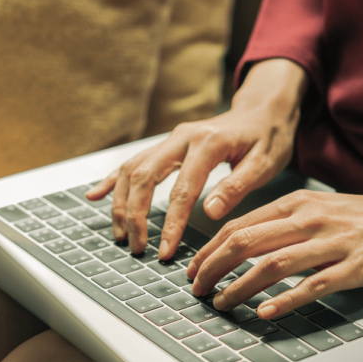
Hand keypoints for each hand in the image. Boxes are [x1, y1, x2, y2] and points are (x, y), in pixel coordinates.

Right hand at [86, 59, 308, 257]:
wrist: (263, 110)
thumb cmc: (268, 138)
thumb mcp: (265, 163)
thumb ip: (237, 187)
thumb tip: (211, 212)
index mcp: (208, 143)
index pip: (182, 189)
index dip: (170, 223)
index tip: (165, 251)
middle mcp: (182, 137)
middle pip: (145, 176)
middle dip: (135, 215)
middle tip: (136, 247)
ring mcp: (170, 139)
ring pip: (133, 169)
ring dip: (122, 203)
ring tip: (121, 235)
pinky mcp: (165, 144)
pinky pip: (132, 161)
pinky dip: (112, 179)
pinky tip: (95, 196)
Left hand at [186, 174, 362, 318]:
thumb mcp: (319, 206)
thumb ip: (284, 220)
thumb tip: (245, 240)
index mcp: (296, 203)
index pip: (239, 225)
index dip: (209, 249)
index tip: (194, 267)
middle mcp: (308, 219)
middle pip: (244, 243)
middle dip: (212, 268)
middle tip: (198, 289)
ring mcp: (330, 244)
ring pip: (270, 265)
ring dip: (238, 288)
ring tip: (221, 304)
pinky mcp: (352, 269)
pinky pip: (311, 286)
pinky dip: (284, 301)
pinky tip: (266, 313)